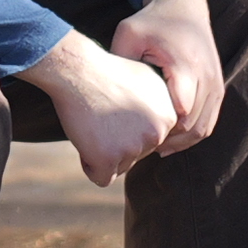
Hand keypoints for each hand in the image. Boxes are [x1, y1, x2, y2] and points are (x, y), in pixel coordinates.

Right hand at [22, 32, 177, 181]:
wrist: (78, 69)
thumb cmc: (107, 71)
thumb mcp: (147, 83)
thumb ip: (158, 109)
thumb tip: (163, 128)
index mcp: (169, 117)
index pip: (151, 141)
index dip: (128, 129)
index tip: (116, 109)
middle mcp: (156, 134)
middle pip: (136, 155)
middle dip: (116, 143)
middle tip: (101, 116)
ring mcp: (134, 147)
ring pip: (119, 166)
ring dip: (103, 152)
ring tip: (93, 123)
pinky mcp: (109, 158)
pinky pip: (101, 178)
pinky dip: (90, 165)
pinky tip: (85, 140)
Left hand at [107, 0, 222, 146]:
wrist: (184, 6)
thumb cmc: (151, 21)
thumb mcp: (128, 33)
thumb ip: (120, 61)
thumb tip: (109, 96)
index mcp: (184, 65)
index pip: (179, 113)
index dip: (159, 130)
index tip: (137, 134)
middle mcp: (206, 77)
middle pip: (190, 125)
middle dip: (167, 140)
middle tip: (140, 148)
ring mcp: (215, 84)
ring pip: (202, 129)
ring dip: (180, 142)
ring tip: (155, 148)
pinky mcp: (218, 89)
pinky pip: (208, 123)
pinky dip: (190, 136)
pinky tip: (169, 142)